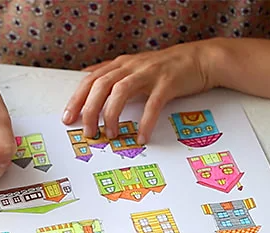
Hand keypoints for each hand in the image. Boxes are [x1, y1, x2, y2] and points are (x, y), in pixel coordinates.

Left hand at [61, 40, 216, 143]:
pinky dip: (145, 122)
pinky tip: (141, 137)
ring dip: (112, 115)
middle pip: (101, 85)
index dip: (76, 99)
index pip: (90, 80)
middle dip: (90, 110)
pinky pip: (152, 104)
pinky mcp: (168, 83)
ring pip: (120, 91)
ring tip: (111, 134)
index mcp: (121, 65)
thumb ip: (113, 74)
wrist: (201, 59)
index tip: (68, 118)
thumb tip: (88, 78)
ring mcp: (149, 73)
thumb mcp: (135, 67)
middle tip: (89, 132)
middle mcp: (131, 66)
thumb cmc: (167, 69)